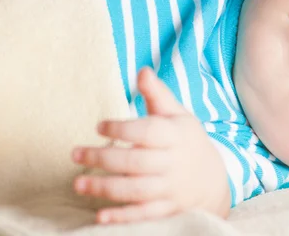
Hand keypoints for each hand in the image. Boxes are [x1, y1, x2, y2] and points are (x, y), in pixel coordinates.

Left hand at [72, 68, 230, 223]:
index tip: (98, 126)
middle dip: (103, 158)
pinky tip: (99, 216)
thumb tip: (142, 70)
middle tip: (75, 153)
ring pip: (136, 190)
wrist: (212, 180)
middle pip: (136, 162)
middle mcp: (174, 163)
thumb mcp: (177, 115)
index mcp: (176, 135)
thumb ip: (157, 94)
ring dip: (105, 187)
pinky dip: (122, 217)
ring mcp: (171, 189)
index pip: (148, 131)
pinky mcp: (167, 210)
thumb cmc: (186, 140)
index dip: (122, 128)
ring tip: (77, 183)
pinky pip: (143, 215)